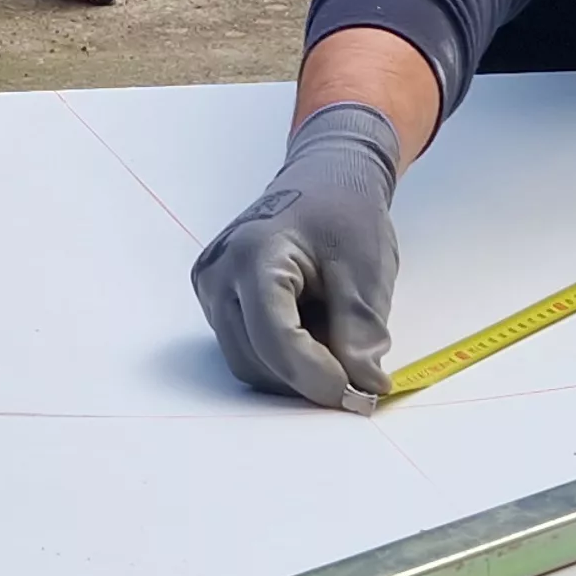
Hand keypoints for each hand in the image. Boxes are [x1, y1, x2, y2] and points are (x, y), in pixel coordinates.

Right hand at [190, 103, 401, 411]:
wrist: (324, 181)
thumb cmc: (344, 214)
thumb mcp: (366, 270)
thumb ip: (361, 333)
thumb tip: (363, 390)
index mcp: (255, 255)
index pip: (275, 338)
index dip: (316, 376)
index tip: (357, 395)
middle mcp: (218, 274)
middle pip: (257, 359)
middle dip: (308, 375)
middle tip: (357, 368)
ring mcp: (209, 289)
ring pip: (250, 364)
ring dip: (296, 369)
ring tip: (331, 333)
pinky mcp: (214, 302)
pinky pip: (247, 351)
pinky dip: (284, 358)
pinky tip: (310, 328)